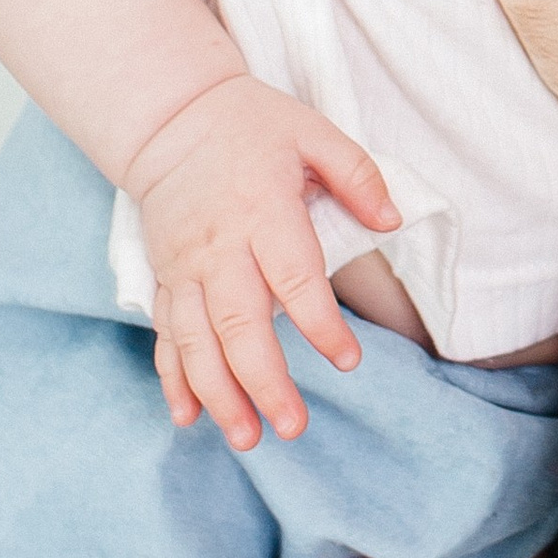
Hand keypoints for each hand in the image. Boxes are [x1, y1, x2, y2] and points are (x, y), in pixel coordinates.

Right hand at [126, 74, 397, 449]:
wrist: (171, 118)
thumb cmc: (252, 126)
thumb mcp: (313, 131)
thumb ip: (356, 174)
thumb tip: (392, 219)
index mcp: (262, 212)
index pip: (293, 278)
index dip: (320, 323)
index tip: (348, 360)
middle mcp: (219, 248)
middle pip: (239, 324)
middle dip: (264, 381)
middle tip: (293, 427)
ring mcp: (186, 268)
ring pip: (196, 341)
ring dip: (219, 394)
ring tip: (247, 439)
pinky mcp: (165, 278)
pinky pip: (166, 336)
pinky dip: (174, 379)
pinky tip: (189, 419)